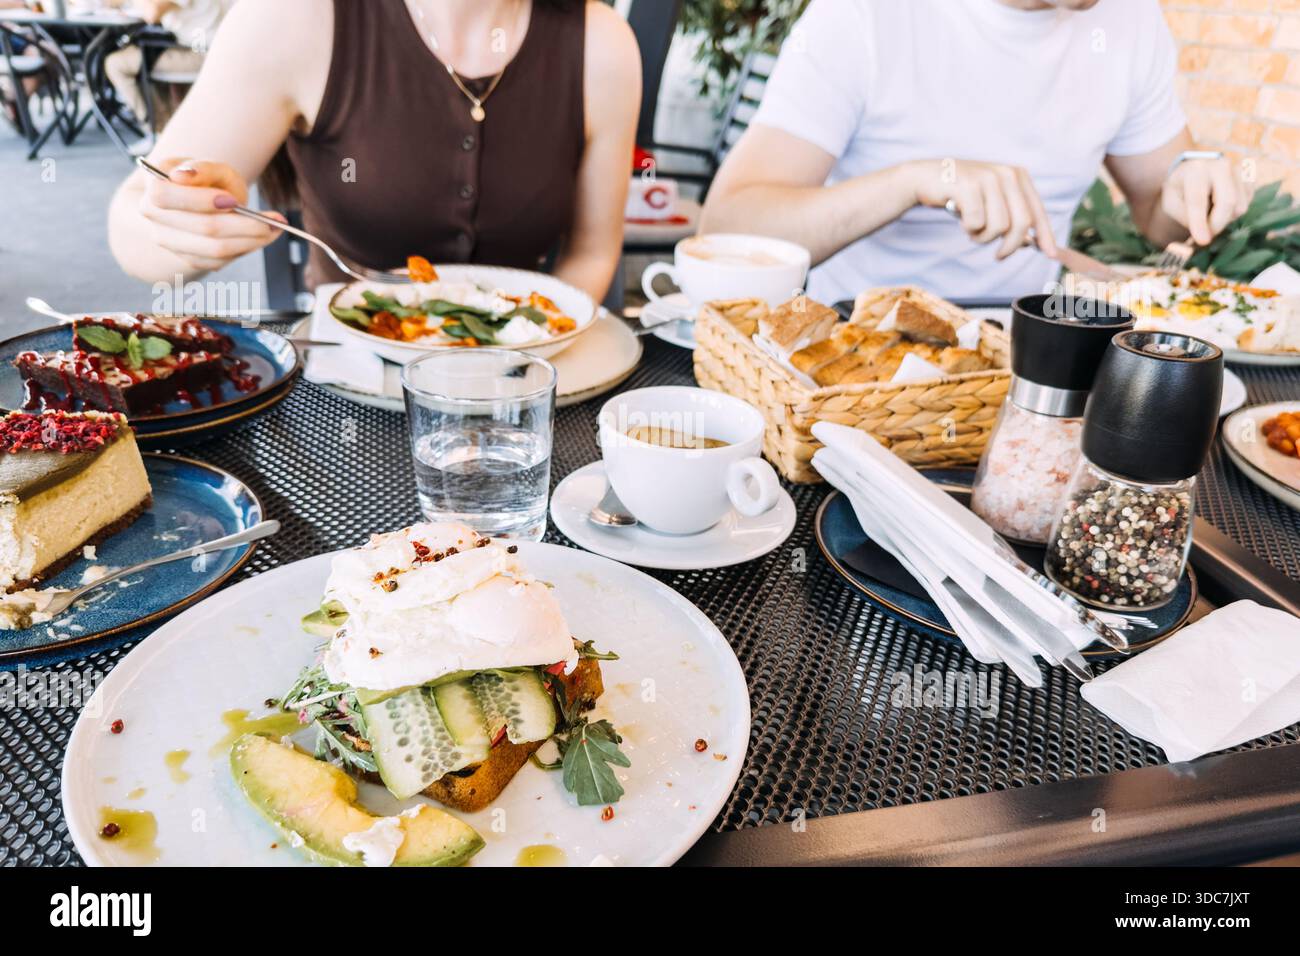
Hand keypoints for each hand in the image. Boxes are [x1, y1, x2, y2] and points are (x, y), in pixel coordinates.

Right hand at [138, 158, 284, 272]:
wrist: (202, 202)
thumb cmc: (208, 180)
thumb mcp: (211, 167)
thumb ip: (202, 168)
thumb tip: (183, 175)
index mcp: (153, 187)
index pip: (166, 197)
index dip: (201, 200)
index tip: (233, 200)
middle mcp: (154, 218)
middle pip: (202, 228)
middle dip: (244, 225)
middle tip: (274, 220)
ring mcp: (169, 242)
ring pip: (215, 250)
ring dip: (251, 241)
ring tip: (274, 228)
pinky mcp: (188, 258)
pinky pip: (220, 261)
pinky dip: (245, 249)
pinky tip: (262, 237)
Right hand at [905, 158, 1057, 258]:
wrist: (925, 177)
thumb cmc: (960, 194)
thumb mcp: (991, 203)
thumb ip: (1011, 218)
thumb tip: (1030, 242)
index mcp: (1018, 176)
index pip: (1037, 212)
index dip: (1045, 236)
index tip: (1051, 255)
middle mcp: (1007, 174)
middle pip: (1022, 223)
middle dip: (1010, 246)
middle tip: (998, 256)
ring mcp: (988, 178)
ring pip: (998, 227)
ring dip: (982, 237)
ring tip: (971, 229)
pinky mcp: (969, 186)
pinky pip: (976, 223)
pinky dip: (968, 228)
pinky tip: (960, 217)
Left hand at [1161, 156, 1248, 246]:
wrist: (1196, 166)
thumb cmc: (1181, 187)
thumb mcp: (1171, 201)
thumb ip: (1183, 216)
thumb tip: (1204, 234)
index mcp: (1195, 170)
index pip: (1198, 200)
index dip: (1200, 223)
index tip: (1202, 241)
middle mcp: (1220, 165)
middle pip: (1227, 202)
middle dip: (1217, 225)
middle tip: (1207, 235)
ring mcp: (1238, 169)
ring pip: (1240, 206)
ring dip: (1226, 219)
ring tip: (1211, 214)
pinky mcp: (1249, 177)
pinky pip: (1247, 203)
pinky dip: (1234, 211)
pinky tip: (1222, 205)